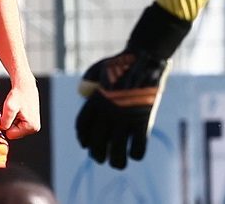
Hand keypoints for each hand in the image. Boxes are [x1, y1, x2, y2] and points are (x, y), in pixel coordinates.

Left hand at [0, 81, 40, 139]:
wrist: (25, 85)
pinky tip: (17, 109)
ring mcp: (34, 125)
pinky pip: (18, 123)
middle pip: (13, 132)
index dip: (5, 125)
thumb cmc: (18, 95)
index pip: (10, 135)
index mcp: (31, 127)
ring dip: (12, 119)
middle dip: (9, 122)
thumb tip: (2, 129)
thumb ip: (5, 121)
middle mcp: (35, 128)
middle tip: (11, 111)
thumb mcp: (9, 107)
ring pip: (15, 128)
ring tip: (15, 109)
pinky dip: (15, 117)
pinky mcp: (31, 120)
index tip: (7, 114)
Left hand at [75, 50, 170, 168]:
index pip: (82, 127)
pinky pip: (138, 147)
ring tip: (118, 164)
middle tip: (101, 159)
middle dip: (97, 155)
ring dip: (116, 161)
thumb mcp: (96, 72)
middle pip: (96, 143)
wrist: (142, 61)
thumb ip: (88, 84)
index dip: (83, 139)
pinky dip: (136, 154)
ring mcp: (124, 119)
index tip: (86, 145)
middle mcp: (106, 113)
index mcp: (93, 102)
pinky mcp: (142, 122)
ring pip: (116, 151)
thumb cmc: (118, 65)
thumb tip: (83, 93)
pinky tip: (135, 155)